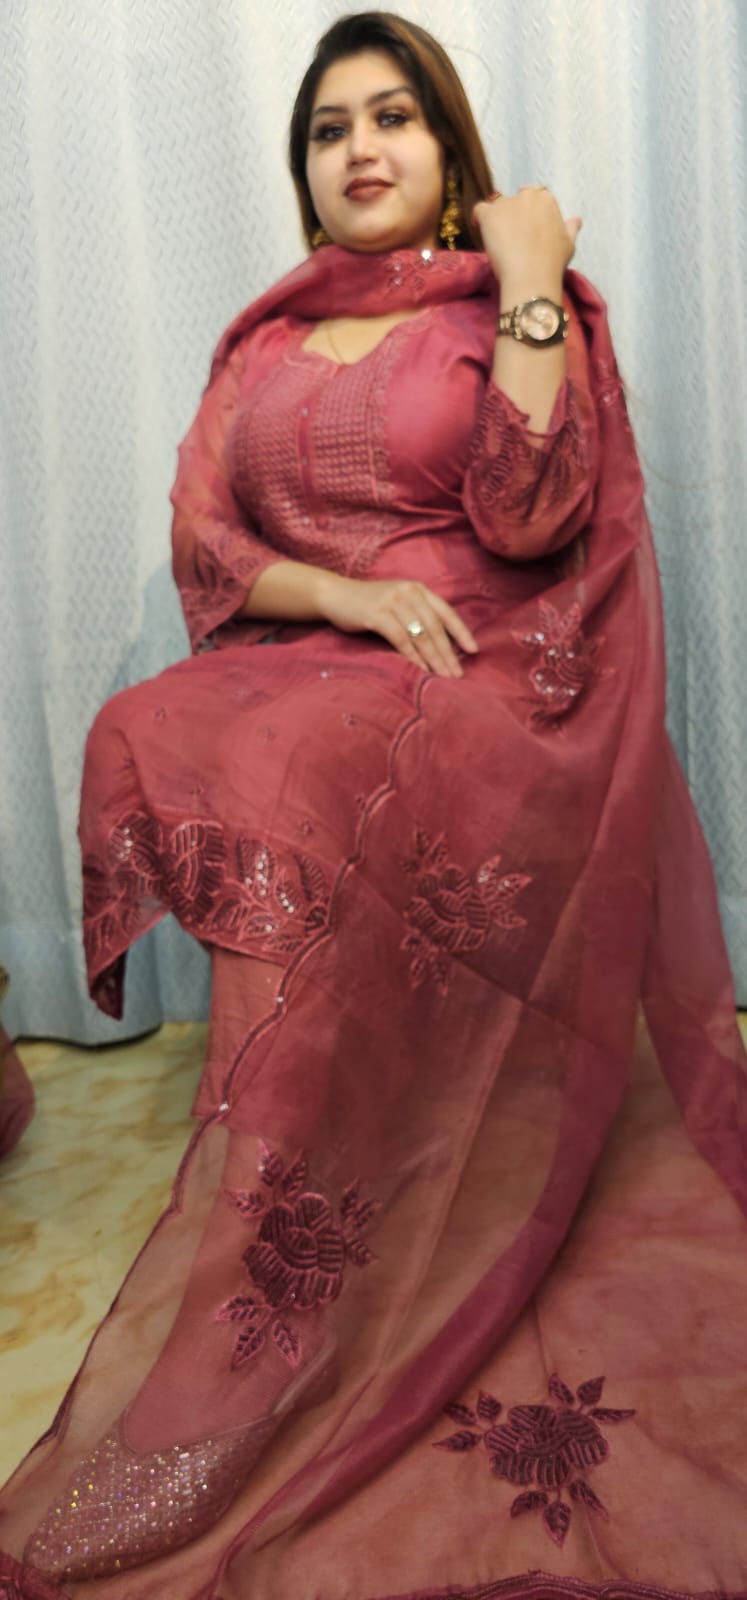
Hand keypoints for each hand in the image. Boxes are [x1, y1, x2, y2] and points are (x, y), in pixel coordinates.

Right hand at [316, 574, 477, 677]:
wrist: (335, 594)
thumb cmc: (369, 604)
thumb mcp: (398, 604)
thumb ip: (417, 616)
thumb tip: (441, 645)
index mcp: (419, 589)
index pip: (447, 613)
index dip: (462, 633)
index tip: (473, 652)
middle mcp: (409, 592)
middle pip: (435, 627)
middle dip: (448, 654)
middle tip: (457, 675)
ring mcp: (393, 602)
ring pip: (420, 634)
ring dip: (434, 659)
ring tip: (443, 677)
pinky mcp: (377, 614)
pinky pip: (401, 638)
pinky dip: (413, 657)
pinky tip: (421, 670)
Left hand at [472, 186, 580, 290]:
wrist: (531, 276)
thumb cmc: (553, 262)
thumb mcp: (568, 244)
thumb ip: (570, 228)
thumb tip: (576, 219)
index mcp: (547, 200)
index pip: (536, 198)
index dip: (530, 213)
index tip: (528, 229)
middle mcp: (527, 196)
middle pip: (516, 200)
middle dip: (514, 213)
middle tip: (514, 236)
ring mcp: (507, 203)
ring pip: (498, 206)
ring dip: (498, 218)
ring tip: (498, 239)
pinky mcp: (489, 214)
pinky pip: (479, 210)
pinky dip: (479, 219)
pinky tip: (481, 230)